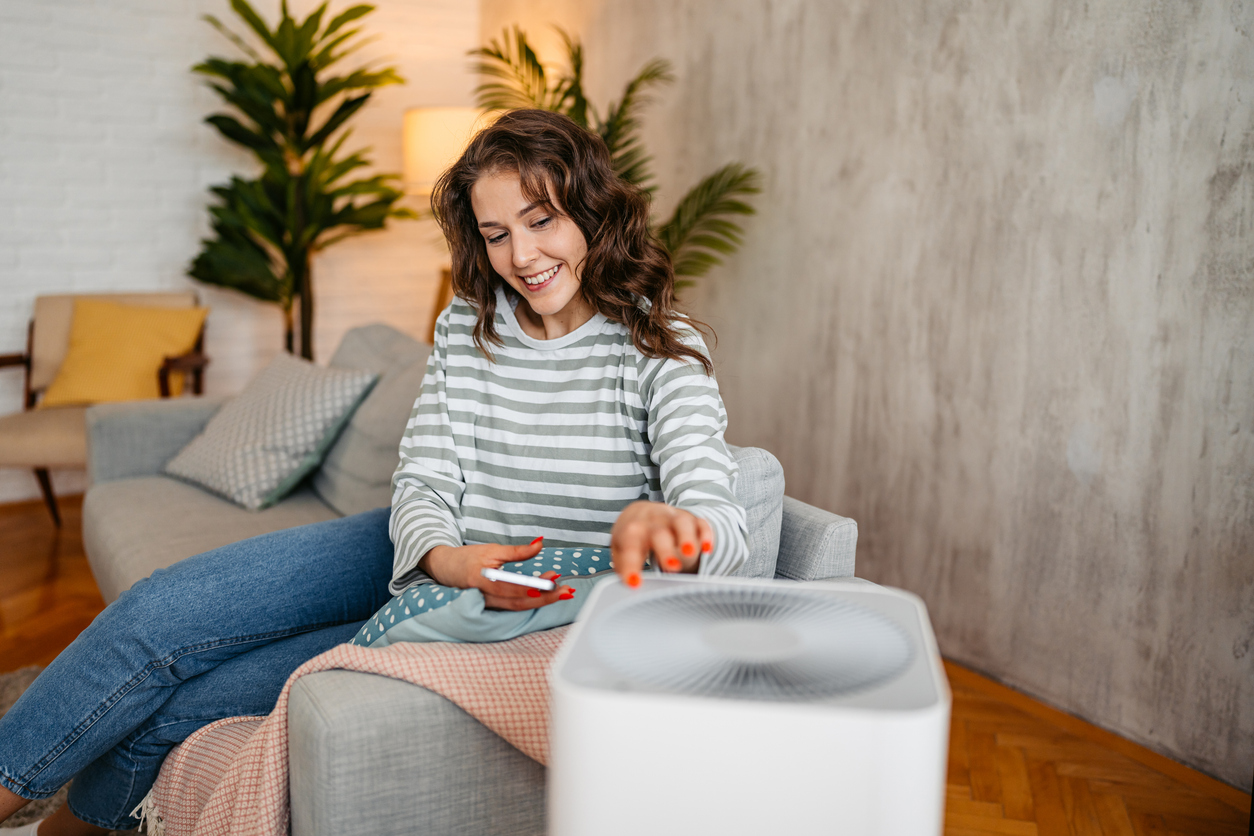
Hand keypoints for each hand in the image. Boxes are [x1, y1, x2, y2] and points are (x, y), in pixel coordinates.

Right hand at [419, 539, 574, 610]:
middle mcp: (485, 597)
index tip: (552, 582)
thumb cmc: (467, 557)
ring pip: (518, 607)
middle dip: (545, 598)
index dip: (532, 587)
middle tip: (567, 591)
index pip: (512, 588)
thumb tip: (540, 543)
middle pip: (519, 602)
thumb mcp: (492, 549)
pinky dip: (532, 602)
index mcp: (482, 580)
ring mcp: (488, 605)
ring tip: (562, 592)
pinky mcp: (493, 607)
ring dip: (542, 601)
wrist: (444, 568)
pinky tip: (546, 595)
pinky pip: (514, 607)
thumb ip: (517, 551)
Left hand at [610, 501, 712, 588]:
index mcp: (631, 529)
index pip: (629, 545)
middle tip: (670, 567)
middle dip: (665, 549)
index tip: (634, 582)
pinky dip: (705, 535)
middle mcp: (653, 521)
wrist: (645, 512)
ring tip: (690, 554)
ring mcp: (674, 518)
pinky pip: (701, 524)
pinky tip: (707, 549)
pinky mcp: (693, 520)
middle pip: (658, 532)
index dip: (630, 564)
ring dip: (686, 538)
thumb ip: (622, 567)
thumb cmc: (633, 537)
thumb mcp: (621, 550)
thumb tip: (623, 590)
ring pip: (681, 523)